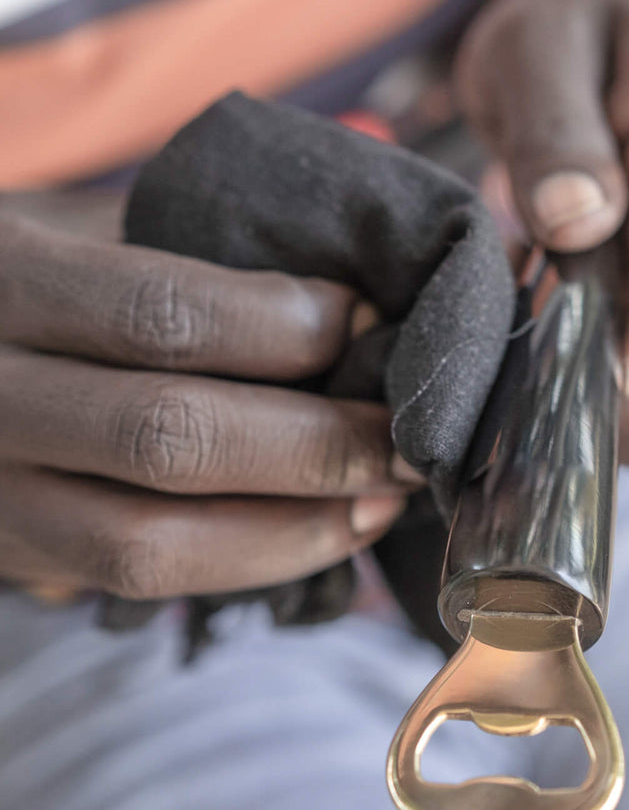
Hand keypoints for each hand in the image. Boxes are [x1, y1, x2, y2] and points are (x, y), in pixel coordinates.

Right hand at [0, 199, 416, 599]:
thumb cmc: (37, 275)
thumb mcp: (89, 227)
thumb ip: (197, 252)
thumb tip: (362, 304)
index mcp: (3, 279)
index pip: (164, 317)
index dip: (290, 328)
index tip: (369, 325)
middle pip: (168, 440)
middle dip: (317, 446)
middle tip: (407, 442)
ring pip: (149, 545)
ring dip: (294, 529)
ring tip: (379, 500)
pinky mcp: (11, 555)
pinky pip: (139, 582)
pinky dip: (248, 562)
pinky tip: (322, 531)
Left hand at [457, 0, 628, 471]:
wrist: (582, 63)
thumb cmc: (583, 40)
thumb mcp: (552, 47)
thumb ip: (560, 126)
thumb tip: (574, 222)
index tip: (623, 331)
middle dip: (606, 410)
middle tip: (523, 346)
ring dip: (552, 410)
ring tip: (494, 331)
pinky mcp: (605, 351)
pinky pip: (576, 416)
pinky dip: (525, 404)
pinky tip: (483, 344)